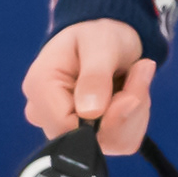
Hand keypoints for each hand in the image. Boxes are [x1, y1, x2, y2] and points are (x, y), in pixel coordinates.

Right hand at [22, 19, 154, 154]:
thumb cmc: (98, 33)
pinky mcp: (84, 138)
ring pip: (111, 143)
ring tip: (135, 79)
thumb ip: (96, 76)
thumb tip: (90, 112)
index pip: (68, 129)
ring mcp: (62, 129)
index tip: (129, 92)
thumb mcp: (101, 43)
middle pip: (91, 140)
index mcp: (39, 87)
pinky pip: (119, 143)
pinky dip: (134, 120)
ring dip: (135, 114)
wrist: (105, 37)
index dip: (107, 118)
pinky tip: (130, 94)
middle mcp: (44, 114)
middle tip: (138, 75)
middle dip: (126, 113)